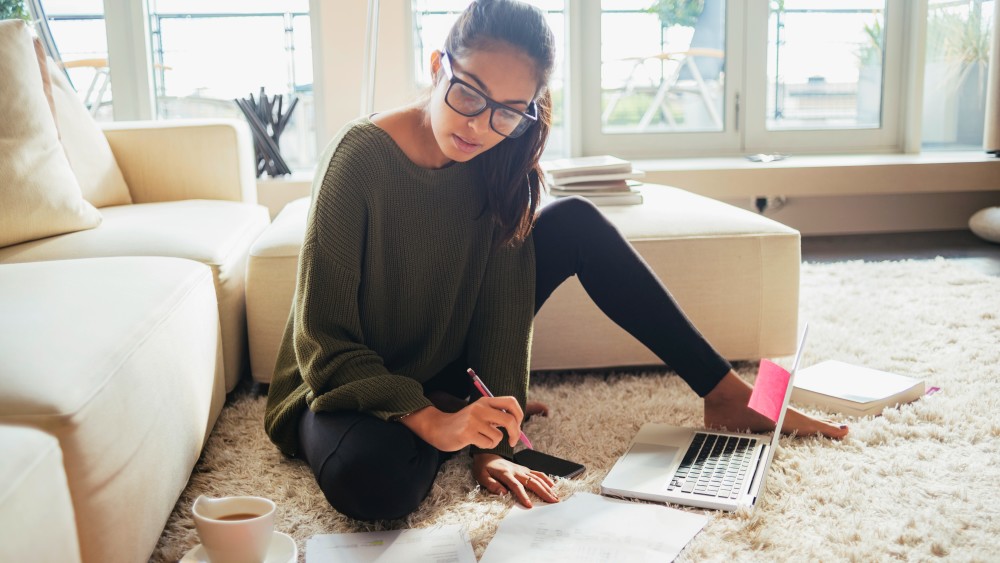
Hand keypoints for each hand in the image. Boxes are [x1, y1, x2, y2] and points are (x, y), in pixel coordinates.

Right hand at [400, 396, 525, 451]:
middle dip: (516, 433)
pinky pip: (488, 443)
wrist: (439, 428)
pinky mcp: (467, 433)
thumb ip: (496, 415)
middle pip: (509, 420)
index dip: (519, 414)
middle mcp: (480, 408)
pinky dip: (486, 446)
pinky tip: (475, 441)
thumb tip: (517, 424)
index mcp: (485, 401)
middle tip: (513, 441)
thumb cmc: (464, 423)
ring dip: (494, 441)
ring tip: (482, 439)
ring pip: (498, 436)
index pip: (511, 402)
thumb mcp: (480, 413)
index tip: (517, 425)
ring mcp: (473, 420)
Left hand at [473, 453, 558, 507]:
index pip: (516, 486)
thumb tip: (503, 493)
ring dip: (547, 487)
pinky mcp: (525, 469)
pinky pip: (538, 473)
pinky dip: (546, 479)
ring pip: (537, 478)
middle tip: (552, 502)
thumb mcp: (482, 476)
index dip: (523, 495)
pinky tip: (553, 486)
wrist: (488, 455)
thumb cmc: (484, 468)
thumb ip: (491, 484)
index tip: (530, 505)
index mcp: (505, 473)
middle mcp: (516, 470)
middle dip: (543, 492)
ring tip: (555, 497)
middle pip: (532, 482)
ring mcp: (522, 469)